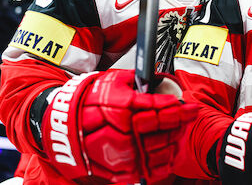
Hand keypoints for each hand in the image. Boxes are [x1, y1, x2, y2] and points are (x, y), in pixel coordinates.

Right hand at [41, 69, 197, 183]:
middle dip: (178, 125)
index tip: (191, 108)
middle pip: (160, 133)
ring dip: (170, 145)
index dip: (179, 110)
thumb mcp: (112, 81)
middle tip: (188, 118)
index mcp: (122, 109)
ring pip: (154, 154)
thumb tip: (156, 79)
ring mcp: (118, 154)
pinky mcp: (114, 170)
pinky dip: (157, 166)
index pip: (158, 110)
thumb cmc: (86, 100)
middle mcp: (121, 133)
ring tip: (177, 136)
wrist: (60, 122)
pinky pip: (143, 172)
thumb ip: (136, 82)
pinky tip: (165, 156)